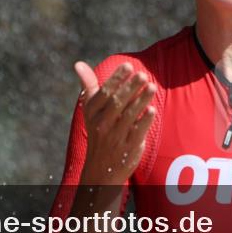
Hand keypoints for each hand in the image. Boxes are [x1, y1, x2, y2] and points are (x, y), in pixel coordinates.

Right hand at [74, 61, 156, 185]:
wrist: (100, 168)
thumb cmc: (98, 131)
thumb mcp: (90, 110)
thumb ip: (89, 86)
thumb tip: (79, 64)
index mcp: (92, 113)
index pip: (104, 93)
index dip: (116, 78)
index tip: (128, 65)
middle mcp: (102, 124)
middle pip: (117, 103)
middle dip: (130, 88)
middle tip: (142, 74)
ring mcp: (115, 136)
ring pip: (129, 116)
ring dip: (141, 100)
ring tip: (152, 87)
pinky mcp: (128, 147)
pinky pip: (137, 132)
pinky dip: (144, 121)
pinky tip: (152, 110)